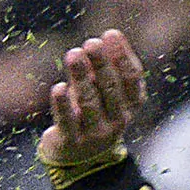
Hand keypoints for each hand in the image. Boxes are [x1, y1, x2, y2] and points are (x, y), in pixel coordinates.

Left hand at [39, 29, 149, 169]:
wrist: (79, 156)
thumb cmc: (93, 111)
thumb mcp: (101, 89)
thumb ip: (102, 67)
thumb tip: (105, 37)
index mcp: (131, 104)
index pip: (132, 79)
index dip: (122, 56)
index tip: (111, 34)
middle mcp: (118, 120)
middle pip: (111, 89)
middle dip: (101, 64)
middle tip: (91, 42)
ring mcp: (96, 133)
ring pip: (90, 102)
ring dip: (81, 77)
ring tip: (74, 54)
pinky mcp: (72, 141)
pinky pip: (68, 121)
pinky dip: (63, 104)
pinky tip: (58, 88)